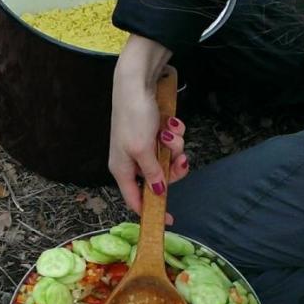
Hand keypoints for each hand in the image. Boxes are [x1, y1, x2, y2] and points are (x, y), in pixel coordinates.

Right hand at [110, 35, 191, 216]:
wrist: (136, 82)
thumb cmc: (133, 117)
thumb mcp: (142, 149)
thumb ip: (152, 173)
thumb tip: (158, 192)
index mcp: (122, 169)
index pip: (135, 199)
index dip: (151, 211)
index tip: (169, 221)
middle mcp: (132, 160)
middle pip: (159, 178)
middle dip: (173, 168)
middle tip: (181, 159)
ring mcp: (144, 146)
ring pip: (168, 159)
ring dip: (175, 146)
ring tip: (170, 132)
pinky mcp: (154, 133)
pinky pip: (171, 142)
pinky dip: (174, 133)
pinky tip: (170, 122)